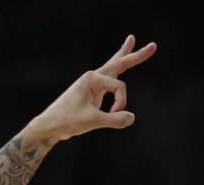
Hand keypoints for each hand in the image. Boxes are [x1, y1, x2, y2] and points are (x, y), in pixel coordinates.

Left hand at [32, 35, 156, 140]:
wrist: (49, 127)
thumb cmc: (67, 121)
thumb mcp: (92, 121)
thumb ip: (113, 119)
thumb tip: (131, 118)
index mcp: (92, 78)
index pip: (119, 88)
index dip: (120, 102)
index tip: (114, 114)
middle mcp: (93, 77)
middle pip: (119, 63)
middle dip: (136, 55)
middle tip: (154, 46)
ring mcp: (92, 85)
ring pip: (113, 67)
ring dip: (124, 55)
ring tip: (131, 39)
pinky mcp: (92, 94)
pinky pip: (109, 81)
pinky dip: (116, 72)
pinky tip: (118, 69)